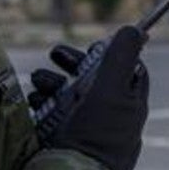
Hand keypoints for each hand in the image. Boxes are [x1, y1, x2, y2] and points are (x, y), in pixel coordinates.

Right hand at [33, 26, 150, 169]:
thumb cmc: (97, 135)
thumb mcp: (112, 90)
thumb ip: (121, 58)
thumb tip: (135, 29)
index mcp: (129, 105)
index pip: (125, 70)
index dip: (110, 54)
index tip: (93, 45)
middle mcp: (109, 117)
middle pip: (92, 79)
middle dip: (72, 63)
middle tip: (55, 54)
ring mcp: (84, 130)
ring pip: (67, 95)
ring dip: (51, 81)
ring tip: (39, 81)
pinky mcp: (61, 139)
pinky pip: (50, 114)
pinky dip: (40, 103)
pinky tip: (33, 101)